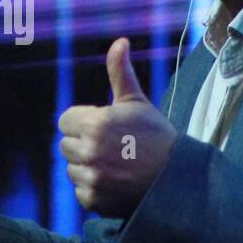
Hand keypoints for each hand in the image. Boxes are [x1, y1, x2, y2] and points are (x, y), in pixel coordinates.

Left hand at [58, 37, 179, 217]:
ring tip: (116, 165)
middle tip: (114, 148)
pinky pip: (80, 191)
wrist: (177, 178)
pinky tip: (116, 182)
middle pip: (66, 145)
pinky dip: (94, 189)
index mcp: (96, 123)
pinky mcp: (95, 200)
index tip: (105, 128)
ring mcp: (92, 177)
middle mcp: (90, 151)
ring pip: (72, 169)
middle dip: (85, 144)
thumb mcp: (137, 102)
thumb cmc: (156, 136)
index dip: (84, 122)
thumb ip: (120, 73)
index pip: (65, 121)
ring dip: (88, 167)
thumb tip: (120, 42)